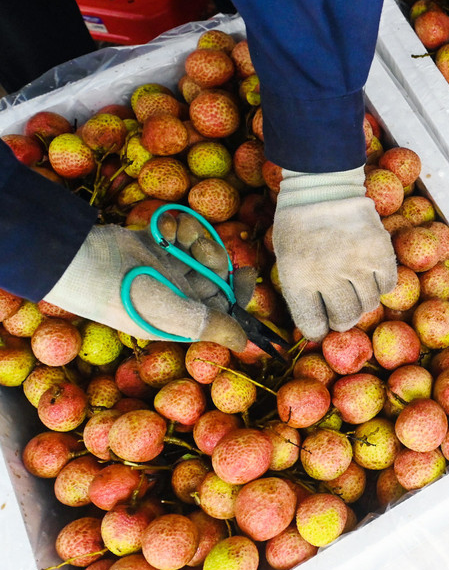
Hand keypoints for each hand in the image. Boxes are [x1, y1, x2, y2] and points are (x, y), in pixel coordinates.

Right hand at [44, 216, 256, 349]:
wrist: (81, 264)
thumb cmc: (127, 297)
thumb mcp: (173, 315)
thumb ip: (210, 325)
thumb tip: (244, 342)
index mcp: (183, 317)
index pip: (223, 307)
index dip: (238, 292)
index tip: (246, 272)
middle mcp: (176, 293)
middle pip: (215, 275)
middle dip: (215, 260)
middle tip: (203, 250)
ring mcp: (164, 268)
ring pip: (199, 251)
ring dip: (197, 239)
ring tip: (181, 236)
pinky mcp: (152, 245)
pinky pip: (179, 234)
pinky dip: (176, 228)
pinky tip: (164, 230)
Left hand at [272, 166, 397, 340]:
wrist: (323, 186)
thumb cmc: (298, 224)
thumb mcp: (286, 259)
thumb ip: (301, 291)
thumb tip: (318, 324)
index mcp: (297, 279)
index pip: (312, 325)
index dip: (318, 329)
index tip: (321, 325)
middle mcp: (328, 276)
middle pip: (345, 318)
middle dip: (342, 318)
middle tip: (341, 309)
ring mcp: (357, 264)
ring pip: (368, 304)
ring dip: (361, 300)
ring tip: (354, 286)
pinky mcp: (380, 252)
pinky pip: (387, 285)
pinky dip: (379, 284)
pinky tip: (369, 274)